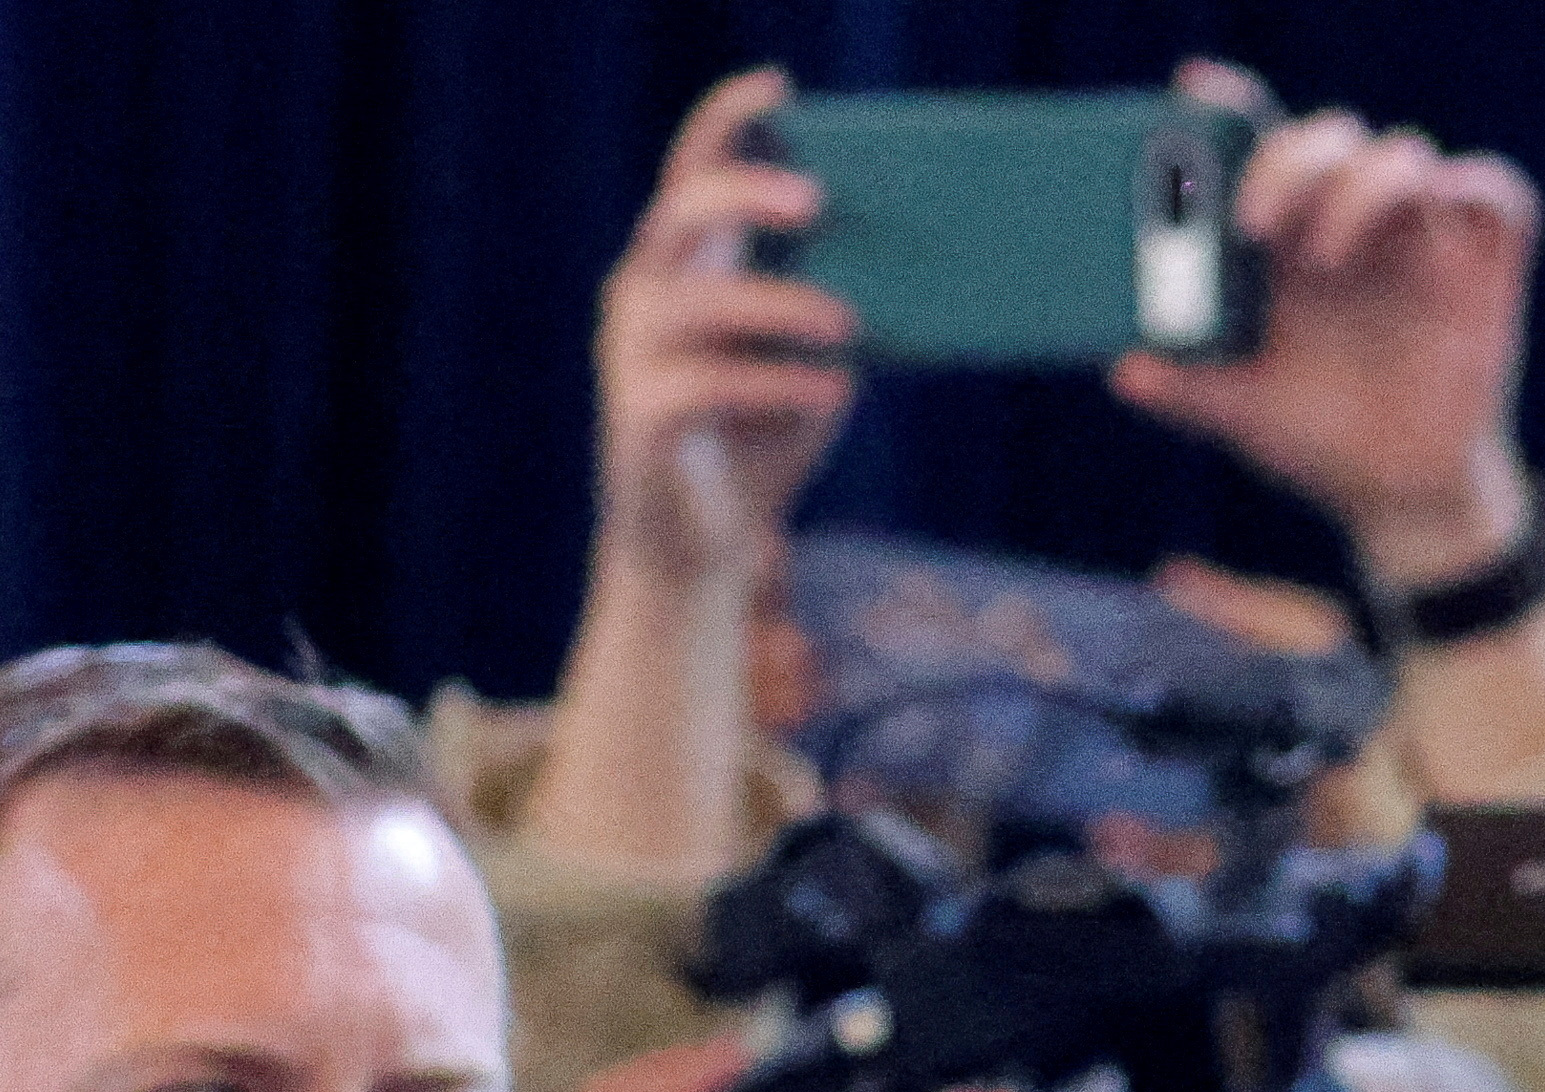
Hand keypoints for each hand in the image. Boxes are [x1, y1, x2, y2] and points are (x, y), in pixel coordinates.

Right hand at [595, 68, 855, 587]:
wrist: (704, 551)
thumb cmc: (761, 444)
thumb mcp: (811, 366)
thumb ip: (835, 315)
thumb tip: (911, 277)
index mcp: (682, 269)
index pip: (690, 175)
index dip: (725, 123)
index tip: (778, 87)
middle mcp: (644, 297)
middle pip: (678, 215)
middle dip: (745, 196)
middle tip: (817, 201)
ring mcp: (634, 357)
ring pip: (696, 300)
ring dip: (778, 303)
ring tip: (847, 322)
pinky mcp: (640, 420)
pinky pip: (707, 384)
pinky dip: (776, 382)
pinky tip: (831, 387)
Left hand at [1110, 64, 1539, 587]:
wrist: (1399, 501)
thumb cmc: (1319, 444)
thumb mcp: (1245, 415)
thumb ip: (1190, 389)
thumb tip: (1125, 372)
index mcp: (1292, 239)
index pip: (1268, 143)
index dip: (1235, 106)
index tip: (1194, 92)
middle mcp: (1359, 227)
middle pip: (1334, 137)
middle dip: (1291, 159)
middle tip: (1251, 221)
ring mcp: (1426, 245)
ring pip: (1407, 156)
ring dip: (1360, 187)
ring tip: (1322, 256)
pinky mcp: (1487, 273)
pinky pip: (1502, 198)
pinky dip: (1477, 185)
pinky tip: (1439, 209)